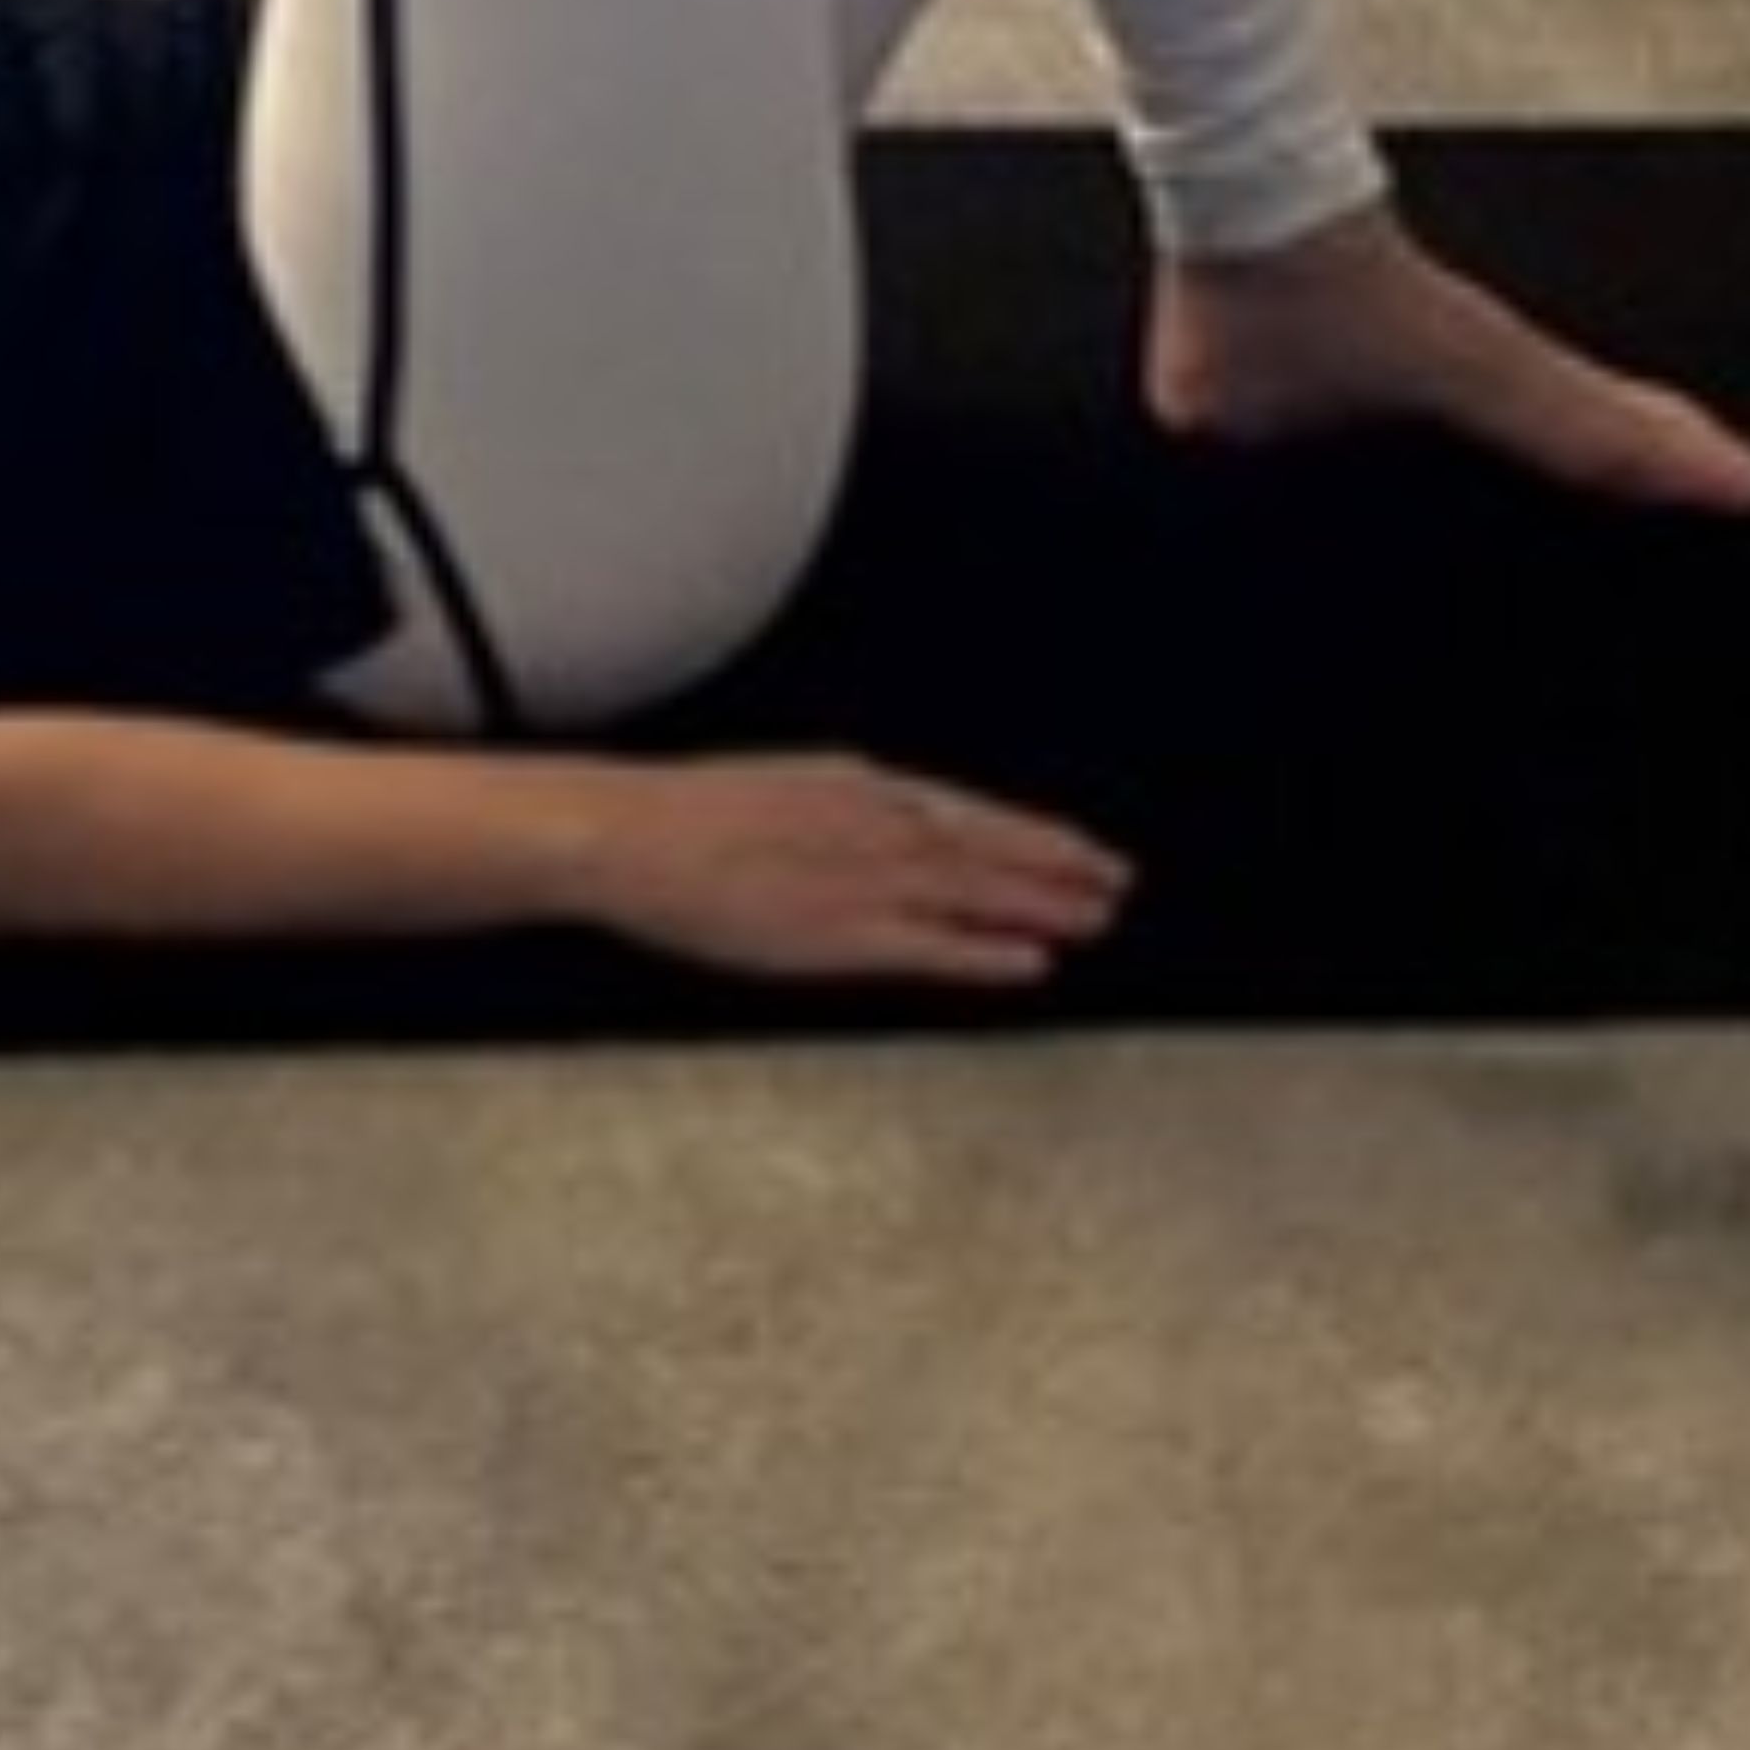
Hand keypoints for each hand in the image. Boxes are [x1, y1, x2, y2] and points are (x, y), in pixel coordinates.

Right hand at [572, 749, 1134, 992]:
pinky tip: (1032, 964)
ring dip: (1043, 904)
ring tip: (1098, 918)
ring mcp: (862, 878)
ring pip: (977, 890)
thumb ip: (837, 812)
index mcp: (856, 785)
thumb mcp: (778, 789)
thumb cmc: (683, 818)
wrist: (630, 834)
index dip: (1030, 832)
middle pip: (989, 845)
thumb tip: (878, 825)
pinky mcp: (841, 931)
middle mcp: (874, 824)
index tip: (1079, 846)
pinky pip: (934, 946)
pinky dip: (988, 953)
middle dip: (1059, 864)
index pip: (967, 810)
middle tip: (1118, 881)